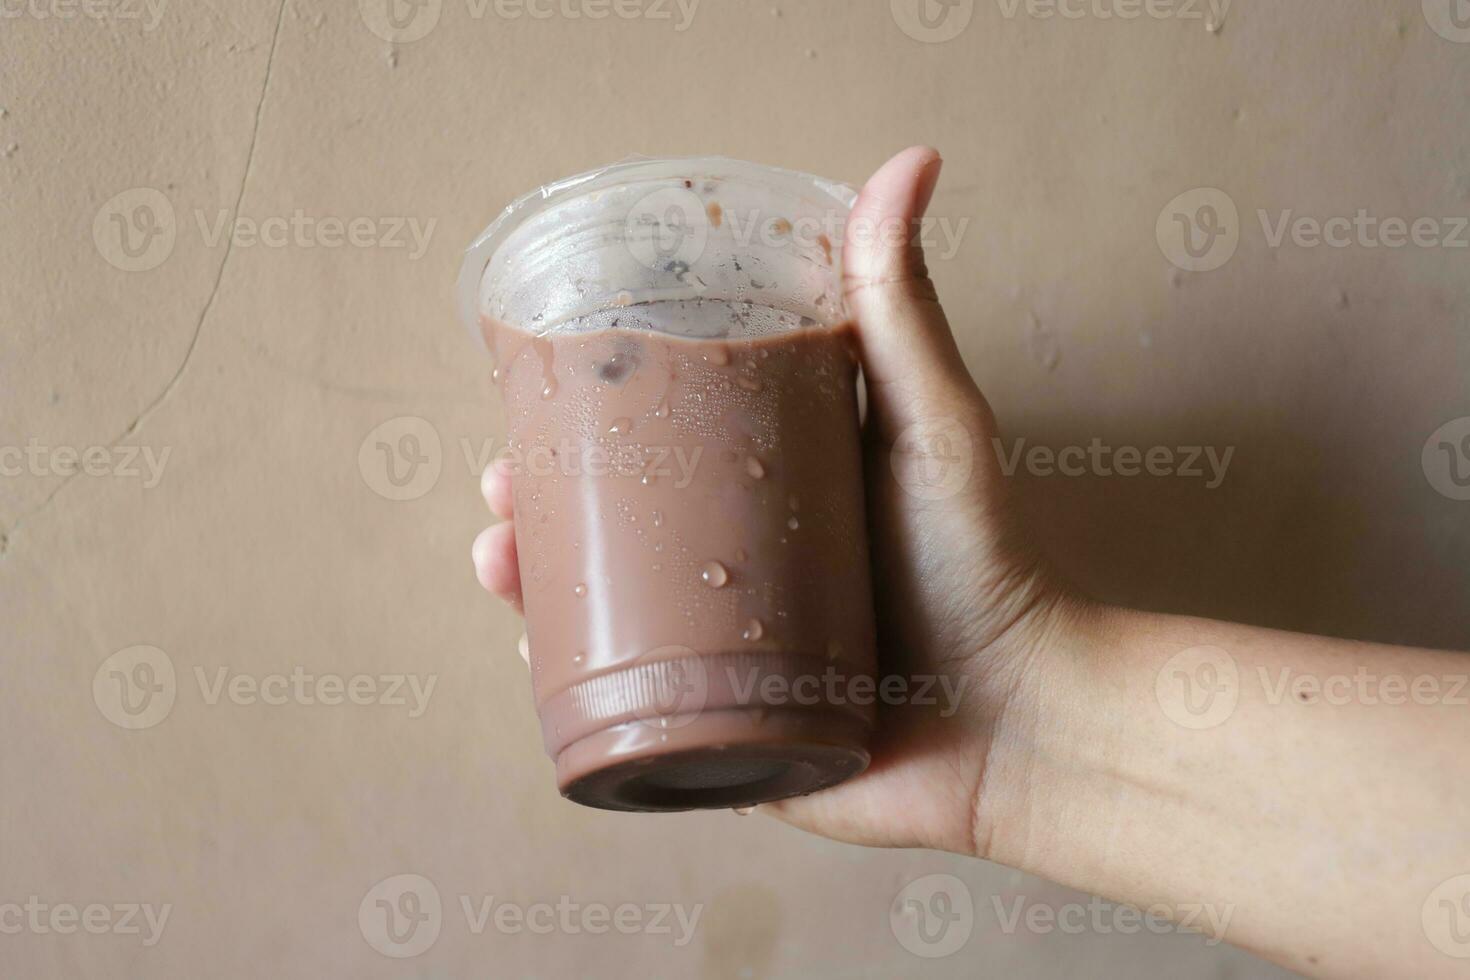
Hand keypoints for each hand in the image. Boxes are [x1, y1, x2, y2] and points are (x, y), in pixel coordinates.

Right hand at [472, 146, 1078, 855]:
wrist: (1018, 723)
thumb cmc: (987, 566)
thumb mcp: (929, 422)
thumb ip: (902, 306)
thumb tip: (912, 160)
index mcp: (771, 488)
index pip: (661, 441)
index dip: (589, 416)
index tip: (539, 390)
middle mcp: (737, 560)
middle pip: (613, 523)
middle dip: (539, 501)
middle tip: (503, 485)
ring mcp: (724, 645)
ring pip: (601, 607)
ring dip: (532, 579)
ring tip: (499, 559)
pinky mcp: (721, 723)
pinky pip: (626, 698)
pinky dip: (566, 673)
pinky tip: (531, 644)